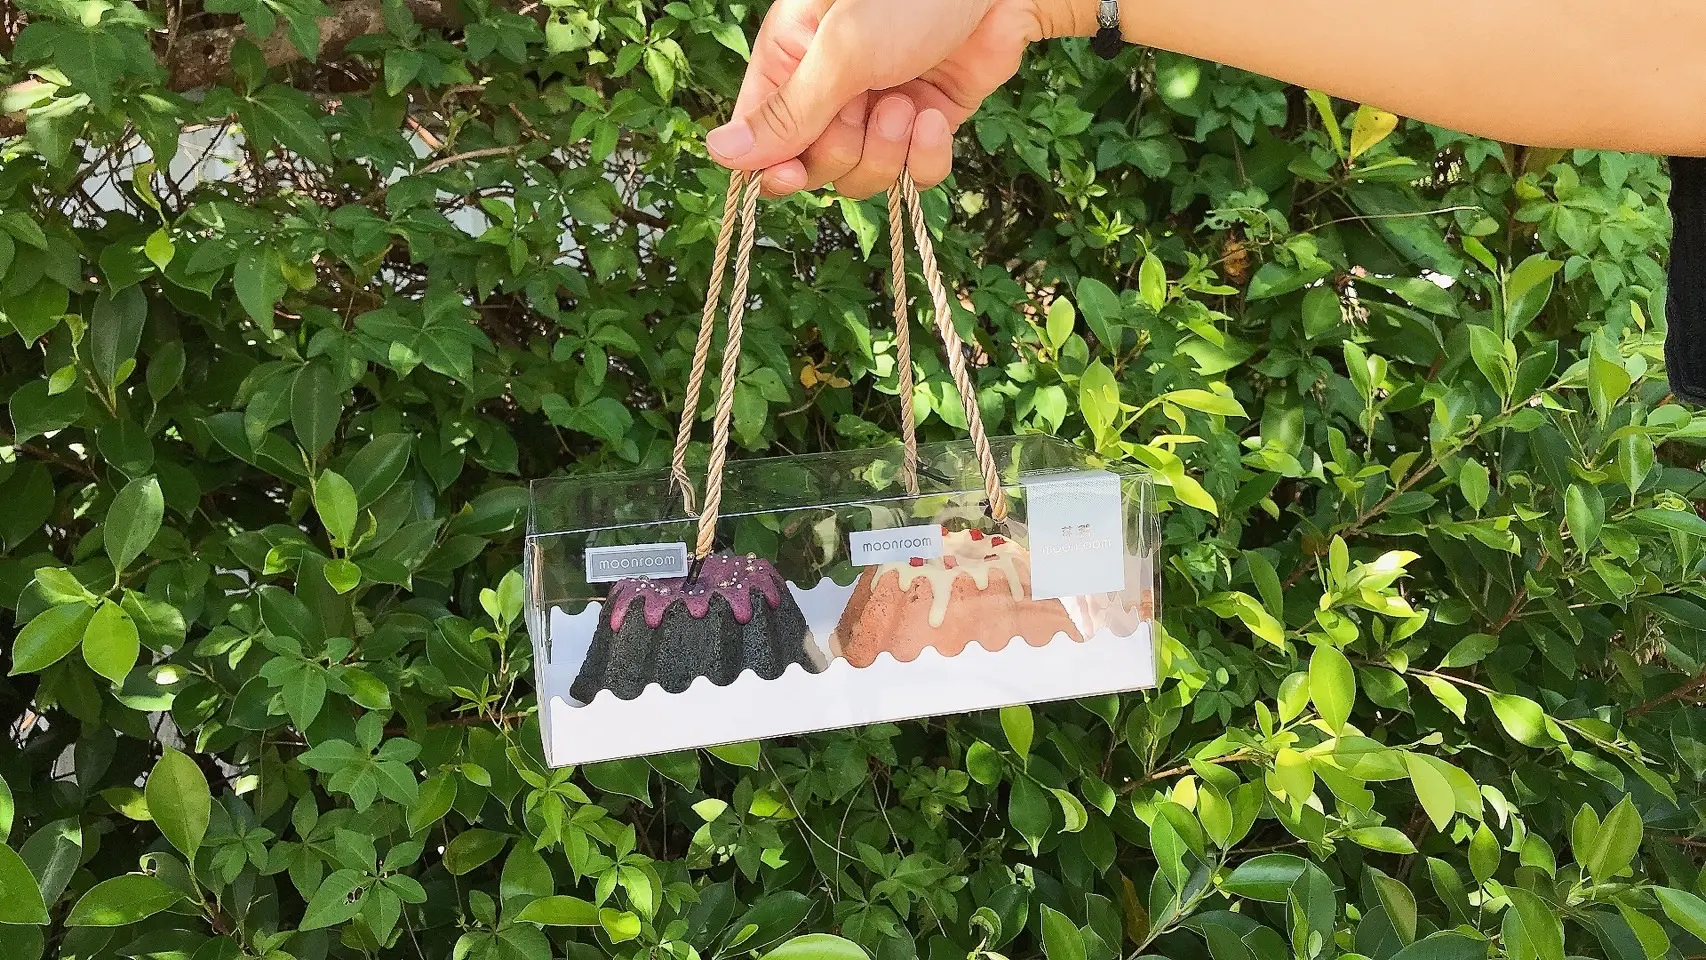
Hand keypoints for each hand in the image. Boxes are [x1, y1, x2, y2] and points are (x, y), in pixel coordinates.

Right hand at [707, 0, 1091, 197]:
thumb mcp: (841, 52)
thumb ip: (786, 112)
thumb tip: (719, 155)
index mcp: (790, 62)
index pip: (760, 140)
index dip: (772, 167)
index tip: (791, 175)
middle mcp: (829, 91)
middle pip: (813, 167)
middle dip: (844, 148)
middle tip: (870, 105)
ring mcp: (879, 109)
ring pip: (863, 177)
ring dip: (888, 151)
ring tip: (908, 103)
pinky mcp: (927, 123)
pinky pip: (914, 174)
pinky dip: (926, 155)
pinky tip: (935, 116)